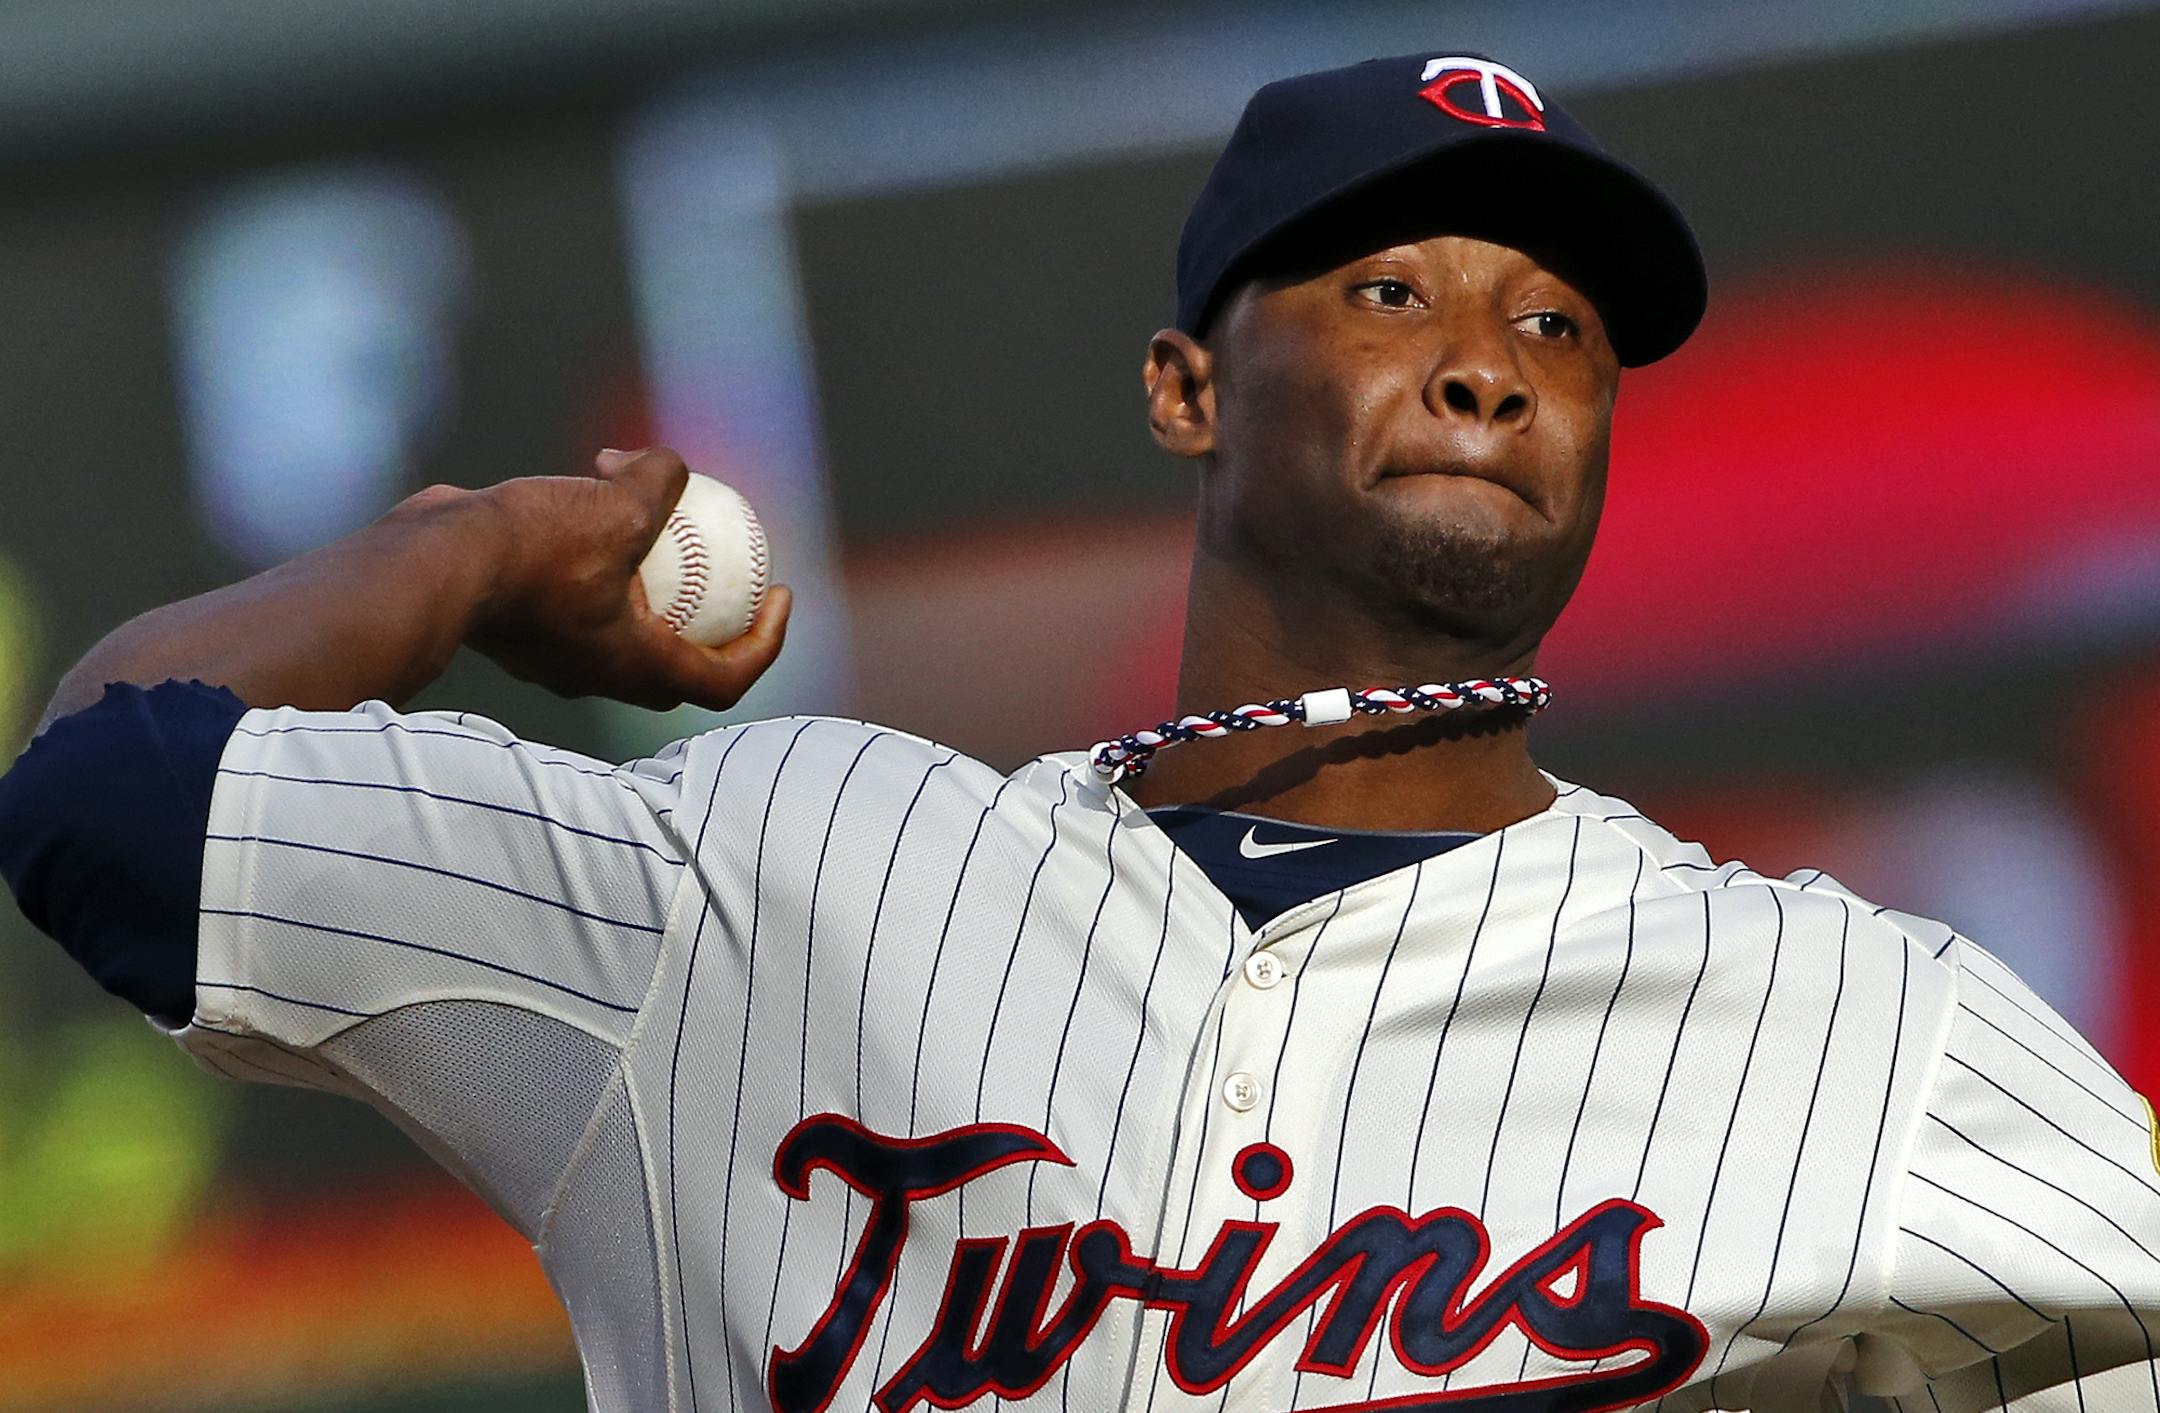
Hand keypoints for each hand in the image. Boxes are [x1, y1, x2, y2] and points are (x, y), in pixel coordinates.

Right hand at [463, 448, 791, 711]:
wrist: (429, 565)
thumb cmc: (530, 549)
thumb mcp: (616, 505)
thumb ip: (658, 483)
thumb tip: (675, 464)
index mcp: (636, 666)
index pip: (724, 679)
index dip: (766, 643)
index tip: (780, 595)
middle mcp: (598, 672)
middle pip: (678, 659)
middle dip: (714, 619)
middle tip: (734, 570)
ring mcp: (555, 653)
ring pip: (621, 619)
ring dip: (648, 572)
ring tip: (651, 504)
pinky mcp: (520, 624)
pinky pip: (576, 593)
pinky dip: (595, 552)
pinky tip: (588, 487)